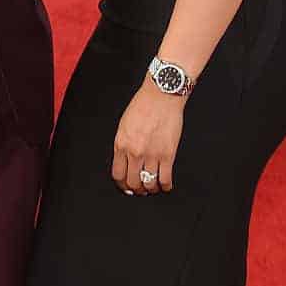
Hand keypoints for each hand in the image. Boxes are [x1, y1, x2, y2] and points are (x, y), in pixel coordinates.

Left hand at [112, 78, 183, 195]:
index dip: (122, 184)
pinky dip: (165, 186)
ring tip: (153, 187)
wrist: (161, 95)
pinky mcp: (168, 154)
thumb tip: (125, 162)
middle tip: (140, 189)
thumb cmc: (143, 105)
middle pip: (133, 183)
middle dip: (136, 190)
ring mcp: (152, 155)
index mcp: (121, 144)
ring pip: (149, 184)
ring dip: (151, 189)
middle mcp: (135, 152)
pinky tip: (165, 185)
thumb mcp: (124, 125)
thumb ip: (123, 144)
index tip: (126, 186)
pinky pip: (165, 179)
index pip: (118, 174)